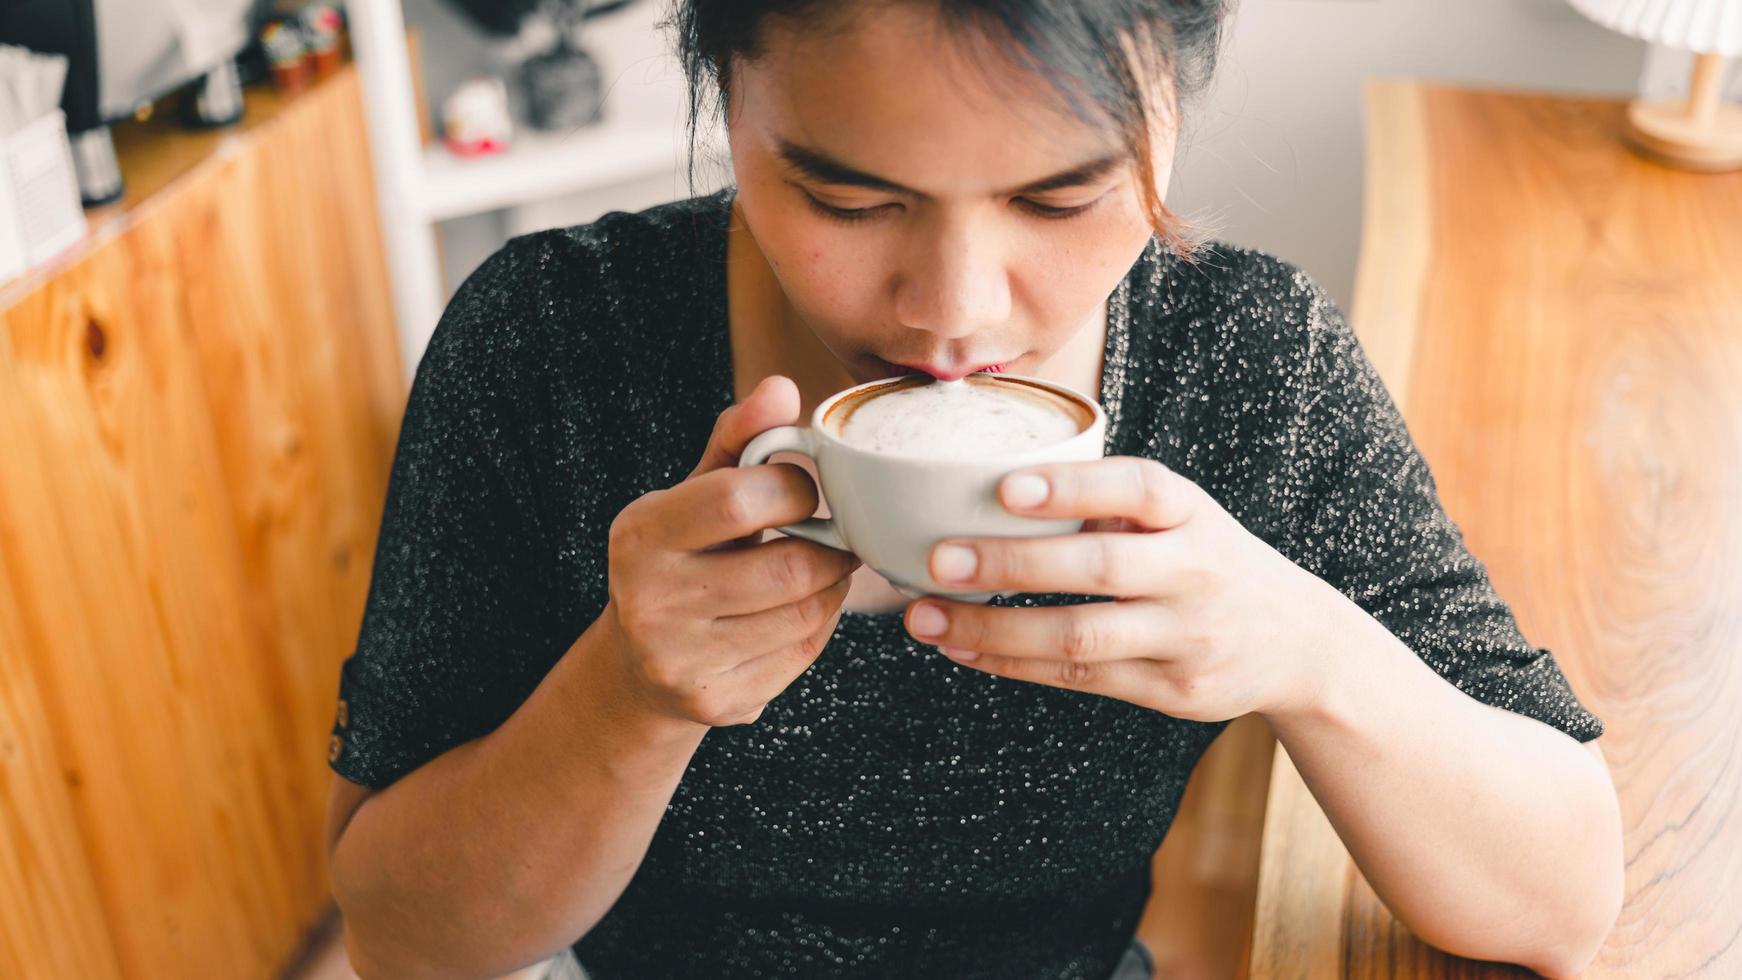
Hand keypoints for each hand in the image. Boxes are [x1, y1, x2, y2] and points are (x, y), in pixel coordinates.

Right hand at [600, 375, 860, 727]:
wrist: (638, 666)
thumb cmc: (680, 559)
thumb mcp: (693, 495)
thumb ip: (737, 440)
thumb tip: (782, 387)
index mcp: (641, 534)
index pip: (738, 498)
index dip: (793, 489)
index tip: (802, 490)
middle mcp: (650, 600)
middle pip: (786, 568)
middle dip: (827, 546)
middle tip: (833, 533)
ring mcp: (680, 658)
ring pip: (804, 613)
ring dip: (831, 586)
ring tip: (821, 567)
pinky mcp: (715, 702)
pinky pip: (801, 654)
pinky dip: (818, 626)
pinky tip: (799, 610)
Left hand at [900, 457, 1350, 721]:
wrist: (1297, 642)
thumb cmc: (1206, 561)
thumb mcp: (1181, 517)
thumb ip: (1110, 504)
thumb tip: (988, 488)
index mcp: (1193, 514)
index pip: (1138, 488)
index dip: (1072, 487)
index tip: (1004, 487)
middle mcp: (1195, 572)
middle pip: (1100, 568)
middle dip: (1011, 564)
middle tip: (936, 559)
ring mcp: (1187, 637)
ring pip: (1081, 637)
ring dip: (994, 629)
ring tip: (927, 618)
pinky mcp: (1174, 691)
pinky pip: (1082, 680)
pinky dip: (1014, 664)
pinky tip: (964, 649)